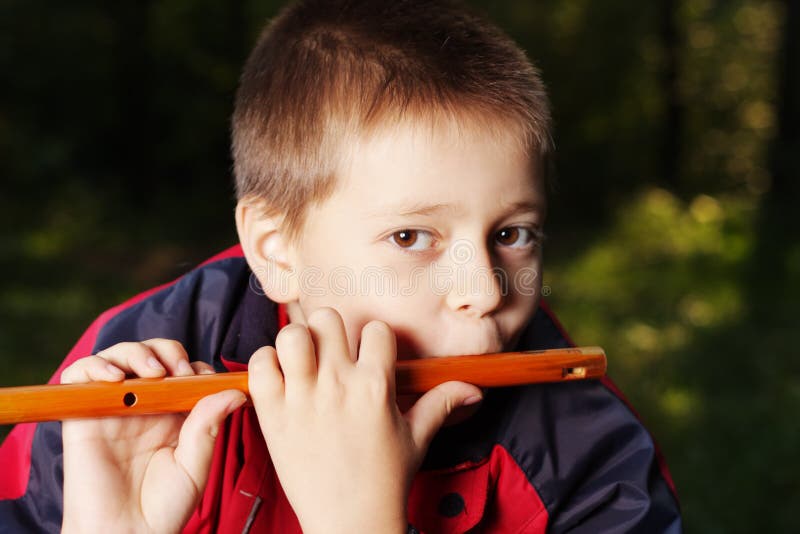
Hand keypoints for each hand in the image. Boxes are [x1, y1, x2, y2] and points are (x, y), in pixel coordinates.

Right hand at [60, 339, 245, 533]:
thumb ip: (209, 424)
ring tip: (153, 373)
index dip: (194, 365)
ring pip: (119, 356)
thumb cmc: (163, 509)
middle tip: (180, 372)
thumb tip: (234, 392)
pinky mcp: (82, 415)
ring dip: (137, 353)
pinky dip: (95, 365)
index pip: (182, 370)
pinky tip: (116, 379)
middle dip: (168, 352)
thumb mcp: (195, 464)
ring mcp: (113, 407)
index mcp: (174, 415)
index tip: (206, 377)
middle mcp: (143, 406)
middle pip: (152, 355)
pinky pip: (79, 374)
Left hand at [248, 308, 482, 533]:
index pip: (375, 329)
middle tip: (328, 353)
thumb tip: (474, 389)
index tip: (366, 357)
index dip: (372, 340)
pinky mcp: (273, 414)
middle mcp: (339, 384)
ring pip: (291, 333)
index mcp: (376, 386)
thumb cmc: (385, 481)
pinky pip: (259, 365)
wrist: (350, 523)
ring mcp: (303, 398)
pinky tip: (278, 379)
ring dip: (294, 342)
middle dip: (328, 331)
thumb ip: (441, 404)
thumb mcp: (417, 438)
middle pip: (327, 318)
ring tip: (300, 362)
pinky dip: (264, 364)